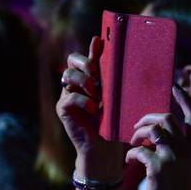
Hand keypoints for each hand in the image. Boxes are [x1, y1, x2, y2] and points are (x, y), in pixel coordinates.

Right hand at [57, 37, 121, 175]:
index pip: (86, 56)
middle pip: (72, 60)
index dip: (91, 48)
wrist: (105, 148)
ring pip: (68, 76)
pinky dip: (84, 101)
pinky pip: (70, 98)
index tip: (100, 41)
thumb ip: (116, 82)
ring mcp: (67, 96)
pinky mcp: (63, 110)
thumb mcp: (118, 99)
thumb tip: (128, 60)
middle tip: (97, 73)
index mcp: (89, 79)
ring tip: (98, 95)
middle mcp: (75, 84)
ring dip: (84, 82)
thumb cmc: (115, 123)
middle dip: (85, 63)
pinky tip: (94, 109)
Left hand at [124, 83, 190, 189]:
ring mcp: (174, 158)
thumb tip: (159, 132)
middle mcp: (188, 150)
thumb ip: (180, 148)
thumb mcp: (186, 168)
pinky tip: (130, 162)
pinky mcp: (158, 168)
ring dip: (138, 134)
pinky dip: (131, 153)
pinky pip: (140, 150)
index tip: (174, 87)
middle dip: (148, 119)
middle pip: (167, 118)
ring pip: (153, 130)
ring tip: (132, 144)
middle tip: (137, 127)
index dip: (184, 98)